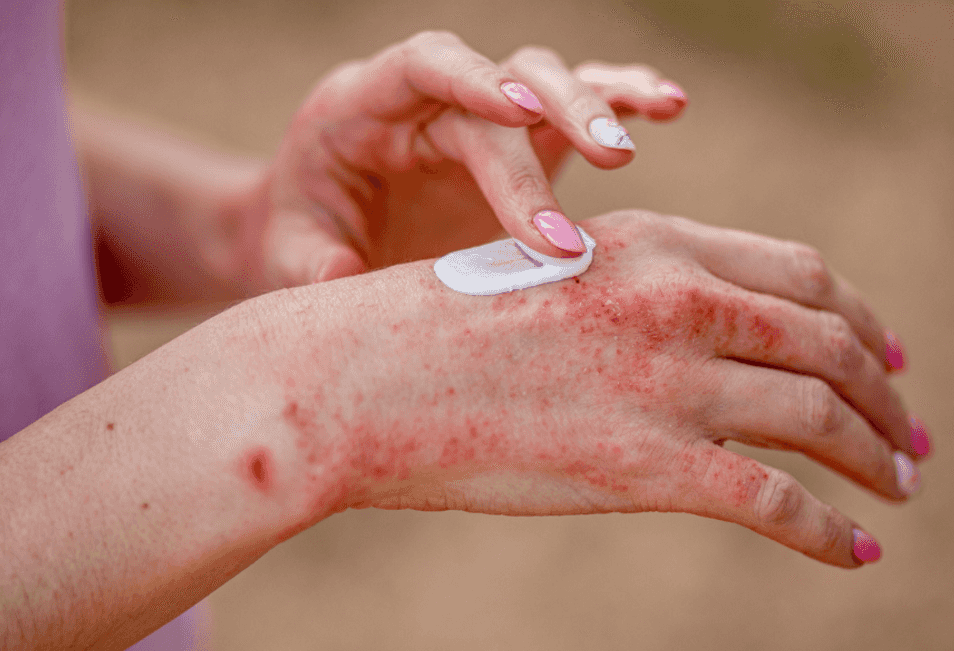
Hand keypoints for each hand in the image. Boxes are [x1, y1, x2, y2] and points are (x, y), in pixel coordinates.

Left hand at [236, 31, 687, 290]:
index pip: (423, 66)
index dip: (470, 78)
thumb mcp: (288, 255)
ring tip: (656, 115)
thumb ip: (311, 266)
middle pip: (503, 78)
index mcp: (363, 104)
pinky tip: (665, 106)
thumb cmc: (303, 237)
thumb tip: (348, 281)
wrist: (321, 234)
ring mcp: (480, 114)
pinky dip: (619, 99)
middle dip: (558, 115)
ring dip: (600, 99)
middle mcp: (429, 97)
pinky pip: (572, 106)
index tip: (517, 115)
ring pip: (548, 82)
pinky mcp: (520, 140)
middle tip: (614, 160)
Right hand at [266, 210, 928, 567]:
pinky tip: (855, 552)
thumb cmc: (433, 329)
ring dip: (877, 455)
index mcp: (654, 245)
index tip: (886, 351)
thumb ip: (628, 293)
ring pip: (820, 415)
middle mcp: (677, 301)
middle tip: (911, 430)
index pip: (798, 274)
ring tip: (902, 485)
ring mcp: (666, 382)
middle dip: (886, 390)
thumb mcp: (551, 279)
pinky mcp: (648, 467)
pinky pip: (775, 502)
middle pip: (829, 340)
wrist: (358, 378)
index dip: (858, 316)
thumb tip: (687, 337)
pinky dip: (829, 531)